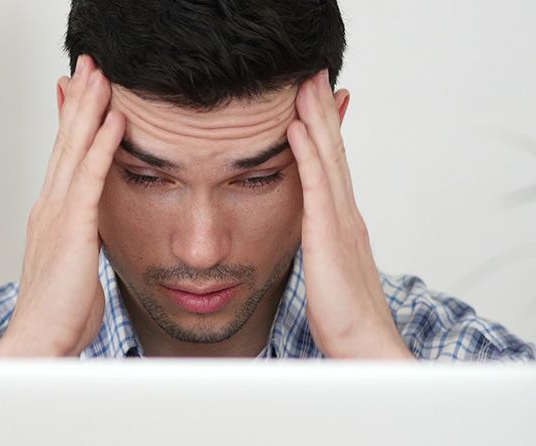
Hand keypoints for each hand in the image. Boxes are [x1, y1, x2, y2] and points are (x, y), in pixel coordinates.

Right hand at [0, 55, 124, 356]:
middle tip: (89, 68)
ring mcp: (57, 214)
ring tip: (101, 77)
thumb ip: (85, 239)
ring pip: (74, 150)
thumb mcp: (75, 265)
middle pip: (66, 143)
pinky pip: (90, 177)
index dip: (73, 124)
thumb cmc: (61, 311)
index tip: (83, 95)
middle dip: (79, 103)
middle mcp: (50, 206)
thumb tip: (98, 229)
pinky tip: (115, 119)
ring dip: (89, 110)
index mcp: (52, 215)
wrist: (40, 340)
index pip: (64, 158)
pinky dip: (101, 145)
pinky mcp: (72, 228)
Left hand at [287, 70, 412, 358]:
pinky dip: (307, 155)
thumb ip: (320, 243)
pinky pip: (315, 187)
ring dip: (315, 120)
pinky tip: (295, 129)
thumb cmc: (343, 312)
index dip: (325, 131)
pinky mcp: (328, 236)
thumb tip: (309, 231)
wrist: (362, 342)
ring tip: (305, 86)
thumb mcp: (330, 267)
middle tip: (312, 76)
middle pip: (333, 152)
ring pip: (327, 159)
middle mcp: (344, 214)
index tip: (313, 102)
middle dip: (321, 112)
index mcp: (343, 221)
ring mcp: (339, 222)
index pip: (333, 166)